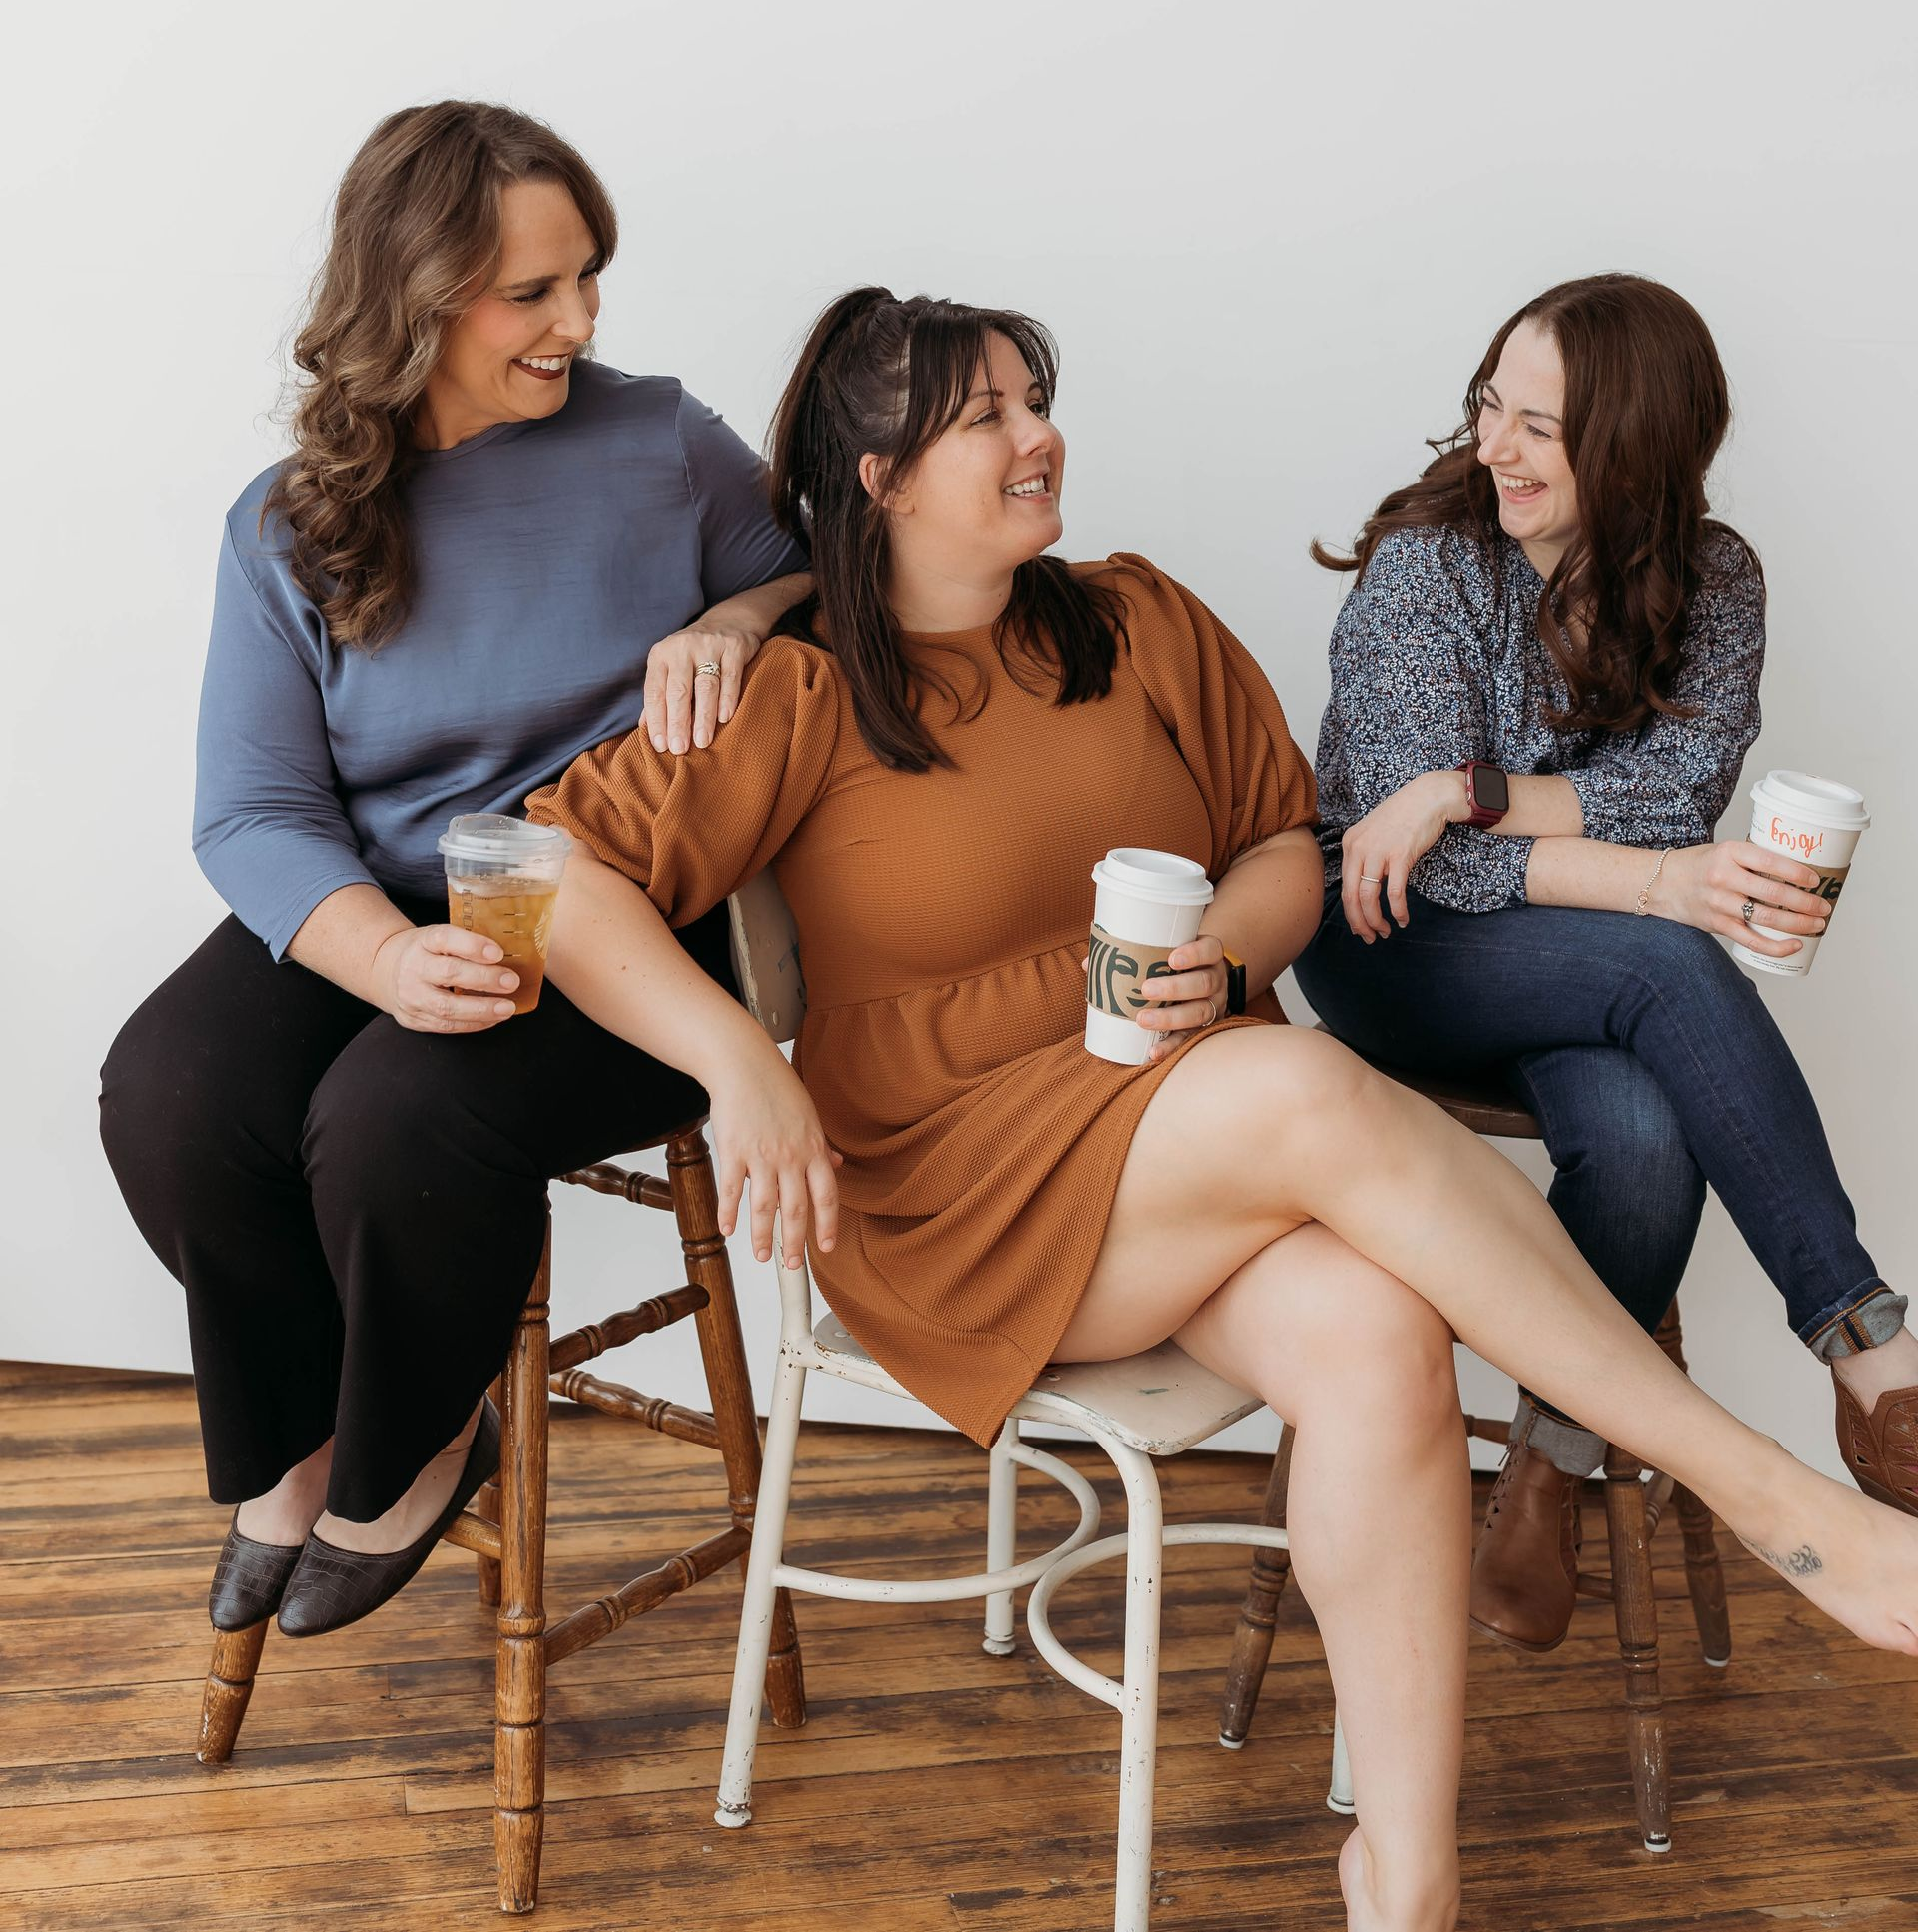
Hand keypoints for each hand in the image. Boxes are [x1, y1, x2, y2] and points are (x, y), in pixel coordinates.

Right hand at [371, 925, 519, 1031]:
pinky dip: (473, 1023)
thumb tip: (514, 950)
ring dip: (482, 1009)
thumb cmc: (426, 952)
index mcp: (423, 941)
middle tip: (512, 982)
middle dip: (484, 979)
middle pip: (449, 973)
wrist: (385, 971)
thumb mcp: (439, 937)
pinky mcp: (413, 1019)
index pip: (444, 938)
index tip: (498, 952)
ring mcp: (410, 996)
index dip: (472, 945)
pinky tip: (493, 1018)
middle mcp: (413, 967)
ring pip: (447, 1007)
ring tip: (507, 1007)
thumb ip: (467, 943)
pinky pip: (446, 1025)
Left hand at [644, 624, 761, 753]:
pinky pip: (730, 677)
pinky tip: (725, 719)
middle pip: (678, 690)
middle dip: (678, 722)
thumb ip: (660, 696)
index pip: (655, 692)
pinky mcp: (734, 647)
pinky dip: (728, 699)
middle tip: (679, 749)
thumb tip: (645, 728)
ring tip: (702, 742)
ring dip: (703, 717)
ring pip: (705, 686)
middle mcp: (682, 648)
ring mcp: (709, 646)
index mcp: (661, 655)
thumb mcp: (671, 669)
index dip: (657, 720)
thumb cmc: (694, 655)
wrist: (728, 622)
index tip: (660, 746)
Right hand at [708, 1054, 843, 1267]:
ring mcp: (762, 1155)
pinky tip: (728, 1229)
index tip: (826, 1246)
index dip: (828, 1225)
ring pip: (765, 1207)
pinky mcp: (734, 1151)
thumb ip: (821, 1145)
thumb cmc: (777, 1087)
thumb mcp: (810, 1115)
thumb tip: (836, 1162)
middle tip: (792, 1265)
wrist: (744, 1064)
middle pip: (796, 1209)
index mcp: (813, 1148)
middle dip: (796, 1243)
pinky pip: (733, 1189)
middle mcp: (791, 1156)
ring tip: (762, 1255)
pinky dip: (729, 1213)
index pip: (827, 1195)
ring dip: (762, 1236)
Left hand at [1084, 933, 1229, 1064]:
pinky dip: (1171, 1046)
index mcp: (1208, 955)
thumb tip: (1089, 963)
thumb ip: (1131, 952)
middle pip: (1204, 983)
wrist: (1201, 982)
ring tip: (1142, 1020)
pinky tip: (1153, 1052)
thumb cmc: (1173, 963)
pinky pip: (1190, 1038)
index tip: (1171, 959)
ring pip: (1200, 1012)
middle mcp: (1215, 979)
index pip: (1211, 949)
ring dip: (1170, 1018)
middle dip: (1175, 988)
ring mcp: (1213, 1005)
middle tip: (1145, 990)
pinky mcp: (1203, 1028)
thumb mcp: (1164, 951)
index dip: (1194, 954)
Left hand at [1341, 772, 1465, 939]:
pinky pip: (1394, 892)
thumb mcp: (1374, 833)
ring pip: (1369, 897)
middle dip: (1359, 922)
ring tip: (1385, 932)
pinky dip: (1397, 910)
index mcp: (1350, 844)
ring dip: (1376, 920)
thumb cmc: (1404, 816)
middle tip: (1369, 937)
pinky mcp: (1400, 855)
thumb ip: (1366, 856)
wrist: (1428, 797)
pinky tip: (1403, 919)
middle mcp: (1359, 848)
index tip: (1359, 925)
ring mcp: (1378, 852)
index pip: (1344, 886)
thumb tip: (1365, 885)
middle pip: (1351, 896)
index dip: (1350, 912)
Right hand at [1652, 841, 1829, 956]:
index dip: (1797, 872)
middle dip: (1806, 902)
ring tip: (1817, 924)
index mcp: (1729, 853)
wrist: (1663, 883)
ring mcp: (1719, 903)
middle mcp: (1723, 878)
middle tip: (1824, 906)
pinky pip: (1750, 940)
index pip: (1770, 861)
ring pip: (1766, 918)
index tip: (1816, 880)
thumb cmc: (1701, 866)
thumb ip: (1755, 860)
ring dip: (1797, 923)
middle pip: (1772, 893)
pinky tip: (1794, 944)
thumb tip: (1800, 872)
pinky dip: (1775, 945)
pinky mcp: (1717, 924)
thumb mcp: (1725, 851)